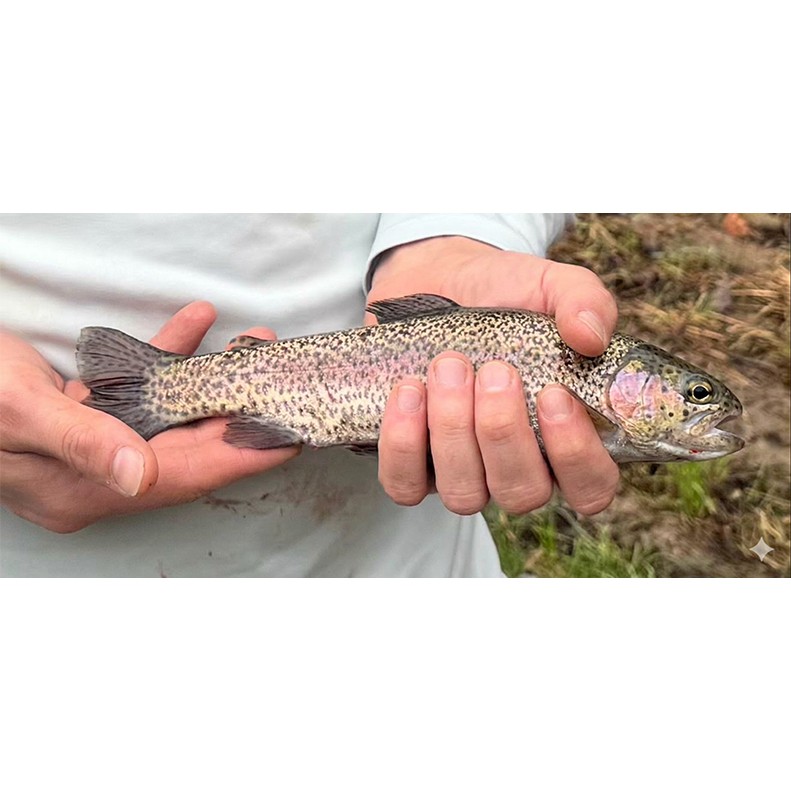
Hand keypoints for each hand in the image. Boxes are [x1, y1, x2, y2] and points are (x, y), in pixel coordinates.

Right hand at [0, 302, 298, 531]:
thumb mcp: (17, 407)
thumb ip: (83, 441)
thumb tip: (140, 478)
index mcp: (77, 490)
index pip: (178, 478)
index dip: (237, 459)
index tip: (288, 440)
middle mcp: (90, 475)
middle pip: (183, 448)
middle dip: (235, 415)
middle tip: (281, 384)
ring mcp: (86, 445)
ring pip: (167, 416)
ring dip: (208, 380)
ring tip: (251, 346)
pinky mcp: (79, 414)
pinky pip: (137, 388)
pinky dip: (164, 355)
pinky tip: (192, 323)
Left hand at [367, 237, 620, 515]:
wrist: (437, 278)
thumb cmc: (504, 293)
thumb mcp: (550, 285)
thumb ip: (584, 301)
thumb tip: (591, 338)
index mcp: (563, 437)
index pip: (590, 487)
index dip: (576, 456)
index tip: (554, 394)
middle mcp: (515, 466)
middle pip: (522, 492)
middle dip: (503, 433)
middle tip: (494, 371)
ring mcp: (461, 472)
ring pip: (463, 494)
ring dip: (453, 430)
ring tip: (447, 366)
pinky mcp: (410, 466)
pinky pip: (405, 484)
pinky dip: (403, 442)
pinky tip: (409, 391)